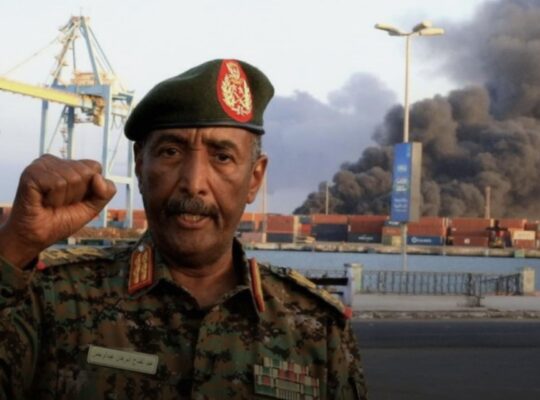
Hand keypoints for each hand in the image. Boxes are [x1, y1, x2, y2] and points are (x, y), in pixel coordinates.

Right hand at [0, 154, 115, 267]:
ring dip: (65, 199)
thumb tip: (98, 177)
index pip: (95, 167)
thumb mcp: (92, 207)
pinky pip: (58, 183)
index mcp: (69, 165)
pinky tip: (43, 202)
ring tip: (50, 203)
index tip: (74, 200)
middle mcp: (55, 161)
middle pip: (86, 173)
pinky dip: (54, 199)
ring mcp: (41, 164)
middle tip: (60, 203)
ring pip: (73, 178)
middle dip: (77, 195)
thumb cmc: (60, 220)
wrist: (35, 237)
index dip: (90, 189)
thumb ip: (106, 192)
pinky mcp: (31, 172)